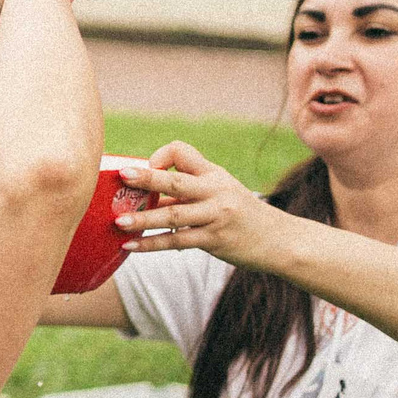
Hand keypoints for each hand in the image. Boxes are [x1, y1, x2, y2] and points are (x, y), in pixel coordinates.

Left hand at [113, 141, 288, 268]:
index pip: (182, 151)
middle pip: (176, 181)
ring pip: (173, 216)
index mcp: (213, 173)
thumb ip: (188, 186)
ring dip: (143, 219)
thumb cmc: (240, 211)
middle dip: (147, 178)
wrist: (278, 239)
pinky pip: (177, 242)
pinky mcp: (214, 240)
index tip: (147, 168)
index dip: (160, 156)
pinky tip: (131, 246)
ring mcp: (215, 216)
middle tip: (122, 175)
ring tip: (119, 222)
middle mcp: (215, 191)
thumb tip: (144, 191)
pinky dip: (152, 244)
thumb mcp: (221, 188)